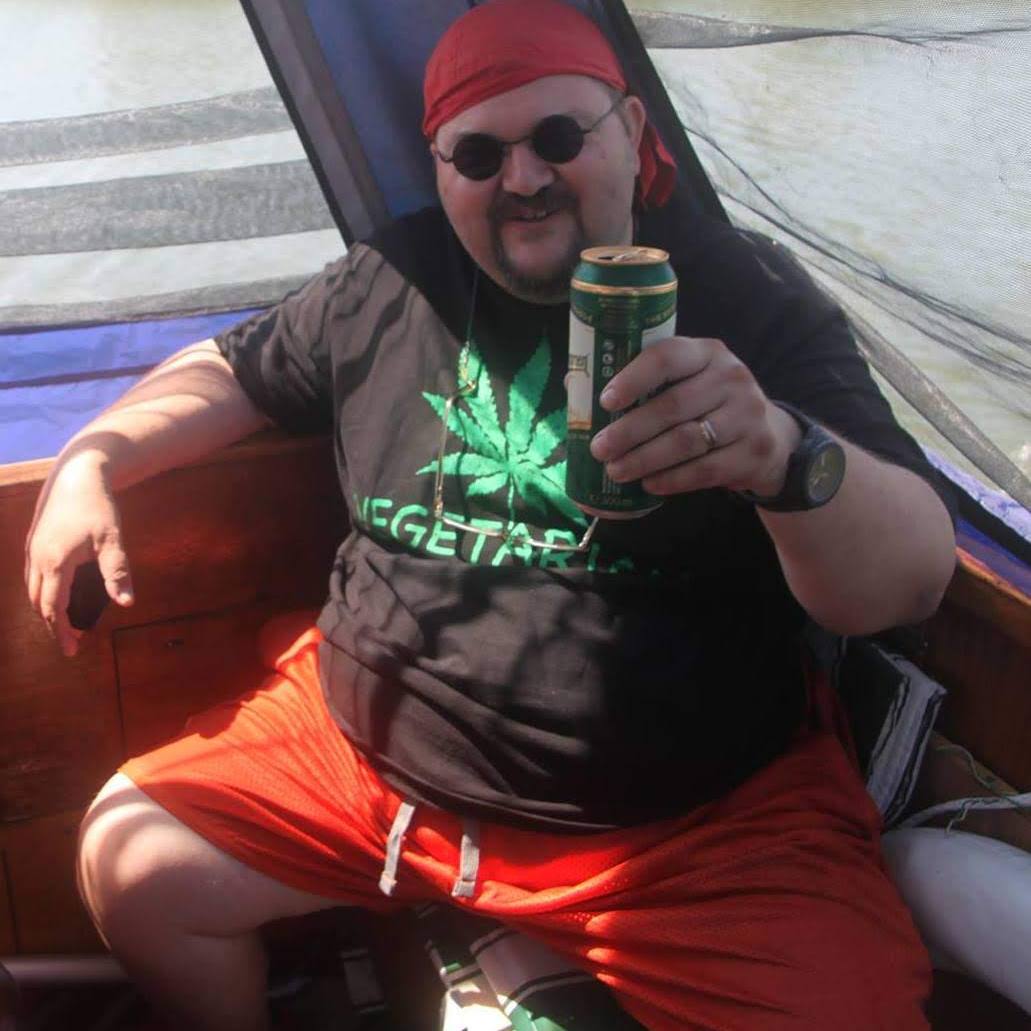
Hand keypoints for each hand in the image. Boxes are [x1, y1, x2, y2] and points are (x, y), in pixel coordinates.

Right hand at [24, 453, 133, 656]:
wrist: (76, 473)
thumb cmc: (97, 505)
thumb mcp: (112, 539)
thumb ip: (117, 572)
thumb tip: (126, 603)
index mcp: (55, 563)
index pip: (54, 608)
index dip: (62, 631)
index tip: (73, 650)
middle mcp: (37, 559)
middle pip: (39, 602)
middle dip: (53, 625)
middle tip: (72, 642)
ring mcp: (32, 549)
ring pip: (33, 589)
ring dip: (47, 609)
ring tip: (66, 623)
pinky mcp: (34, 541)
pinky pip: (33, 576)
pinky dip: (43, 592)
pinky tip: (57, 595)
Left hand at [588, 336, 800, 497]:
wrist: (770, 437)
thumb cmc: (708, 406)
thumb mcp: (687, 382)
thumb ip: (643, 382)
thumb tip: (574, 384)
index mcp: (707, 352)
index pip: (667, 356)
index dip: (634, 378)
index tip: (605, 401)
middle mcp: (732, 377)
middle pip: (672, 406)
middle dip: (630, 431)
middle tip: (599, 448)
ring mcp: (748, 415)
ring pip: (687, 441)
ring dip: (645, 459)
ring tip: (616, 471)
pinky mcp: (754, 451)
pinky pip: (706, 469)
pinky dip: (673, 480)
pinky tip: (649, 485)